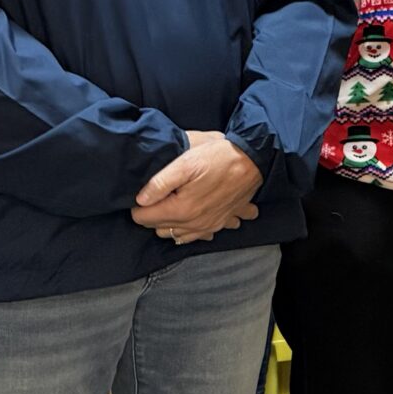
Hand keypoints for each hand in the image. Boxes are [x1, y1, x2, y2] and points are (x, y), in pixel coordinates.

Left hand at [130, 132, 262, 243]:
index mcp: (181, 210)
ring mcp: (209, 226)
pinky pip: (199, 235)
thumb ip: (159, 183)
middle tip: (159, 194)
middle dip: (154, 214)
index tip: (144, 192)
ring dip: (170, 222)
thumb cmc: (219, 158)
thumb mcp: (185, 162)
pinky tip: (193, 214)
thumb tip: (140, 199)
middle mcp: (194, 224)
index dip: (138, 205)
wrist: (253, 160)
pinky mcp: (220, 223)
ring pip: (176, 234)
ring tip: (173, 202)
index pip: (143, 218)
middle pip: (158, 228)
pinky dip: (191, 228)